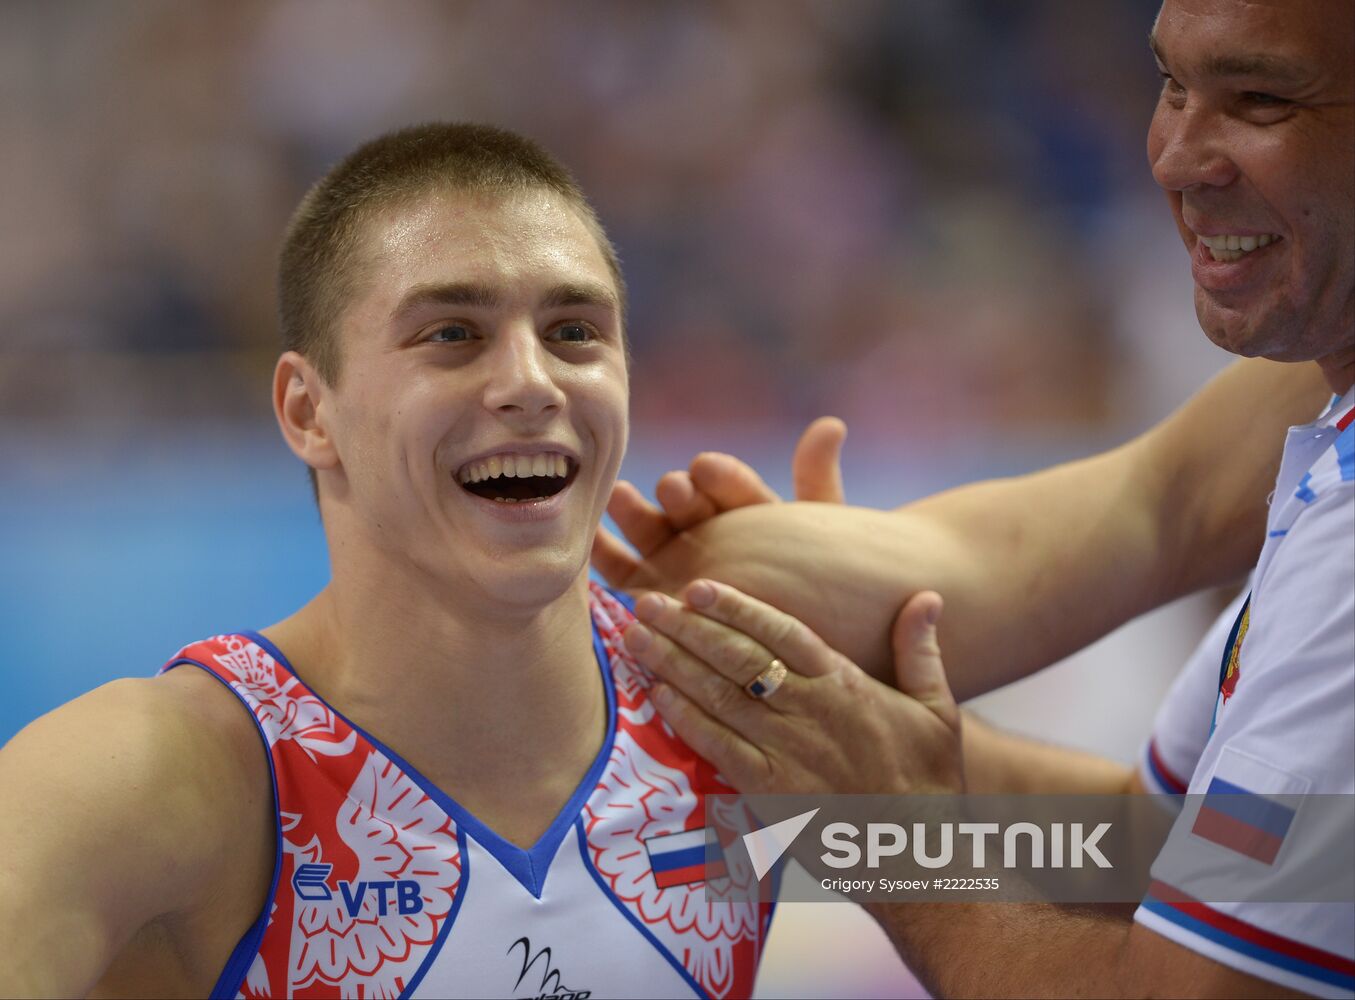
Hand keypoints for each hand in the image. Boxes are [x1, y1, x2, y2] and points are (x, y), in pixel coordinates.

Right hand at [591, 417, 846, 588]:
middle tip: (670, 487)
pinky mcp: (650, 597)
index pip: (733, 486)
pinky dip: (601, 553)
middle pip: (686, 506)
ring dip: (633, 512)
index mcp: (749, 511)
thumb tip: (830, 424)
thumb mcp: (827, 538)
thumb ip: (818, 485)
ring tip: (619, 496)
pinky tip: (585, 537)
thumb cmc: (829, 598)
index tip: (707, 469)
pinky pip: (622, 572)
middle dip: (677, 495)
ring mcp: (676, 562)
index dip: (721, 478)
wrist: (806, 666)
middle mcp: (708, 532)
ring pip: (650, 531)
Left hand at [620, 579, 963, 795]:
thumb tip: (929, 596)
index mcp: (846, 686)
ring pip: (718, 698)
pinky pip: (717, 748)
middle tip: (647, 601)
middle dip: (687, 627)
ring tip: (636, 637)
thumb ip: (920, 650)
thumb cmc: (930, 782)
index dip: (737, 608)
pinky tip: (656, 695)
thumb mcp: (937, 709)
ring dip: (673, 664)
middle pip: (737, 659)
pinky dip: (684, 719)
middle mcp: (810, 713)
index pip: (782, 632)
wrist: (918, 858)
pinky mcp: (769, 792)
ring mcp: (786, 753)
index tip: (699, 587)